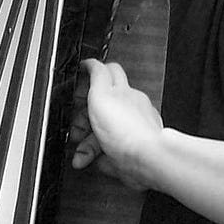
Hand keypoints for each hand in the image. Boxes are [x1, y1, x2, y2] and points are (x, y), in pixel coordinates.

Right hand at [70, 58, 161, 189]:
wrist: (147, 160)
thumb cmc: (127, 130)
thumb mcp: (102, 94)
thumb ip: (97, 75)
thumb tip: (90, 61)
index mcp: (121, 91)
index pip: (107, 73)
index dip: (90, 76)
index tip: (77, 82)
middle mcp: (129, 107)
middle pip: (101, 107)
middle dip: (83, 118)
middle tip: (75, 127)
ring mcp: (132, 130)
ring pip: (104, 133)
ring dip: (88, 143)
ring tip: (81, 154)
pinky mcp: (133, 152)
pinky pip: (111, 153)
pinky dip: (100, 157)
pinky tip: (95, 162)